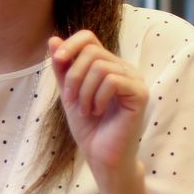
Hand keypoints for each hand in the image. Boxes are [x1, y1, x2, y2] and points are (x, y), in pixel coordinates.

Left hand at [48, 31, 147, 182]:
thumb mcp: (68, 93)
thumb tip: (53, 39)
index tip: (58, 61)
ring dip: (84, 90)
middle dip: (73, 76)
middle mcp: (123, 68)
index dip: (71, 44)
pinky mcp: (140, 93)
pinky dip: (97, 97)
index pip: (88, 37)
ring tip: (85, 109)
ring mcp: (134, 80)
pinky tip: (97, 111)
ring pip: (100, 66)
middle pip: (91, 51)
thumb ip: (62, 68)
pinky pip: (112, 80)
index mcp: (107, 65)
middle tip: (71, 100)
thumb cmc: (88, 126)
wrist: (101, 155)